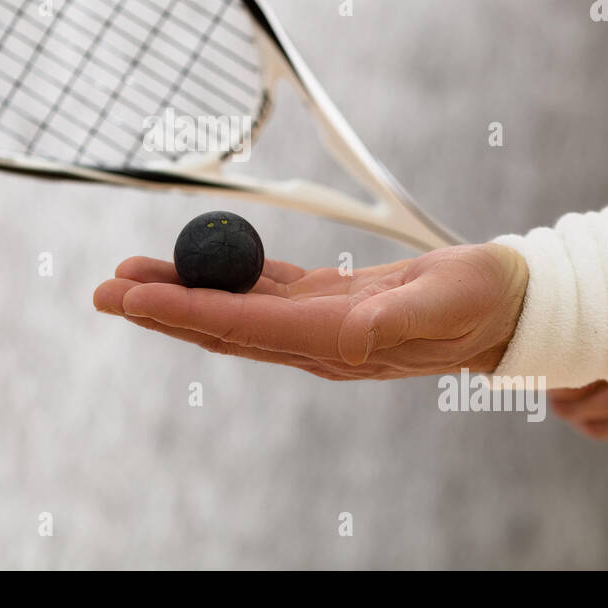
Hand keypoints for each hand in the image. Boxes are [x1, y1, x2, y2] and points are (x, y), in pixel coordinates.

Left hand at [92, 243, 528, 379]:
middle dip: (159, 308)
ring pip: (232, 308)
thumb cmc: (482, 301)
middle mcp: (315, 340)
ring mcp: (316, 325)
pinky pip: (261, 291)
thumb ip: (397, 321)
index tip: (131, 299)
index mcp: (337, 341)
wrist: (506, 307)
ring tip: (127, 275)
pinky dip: (222, 277)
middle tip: (101, 290)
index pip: (242, 328)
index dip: (182, 310)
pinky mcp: (325, 304)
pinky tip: (191, 266)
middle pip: (221, 325)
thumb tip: (350, 332)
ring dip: (179, 291)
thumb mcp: (448, 305)